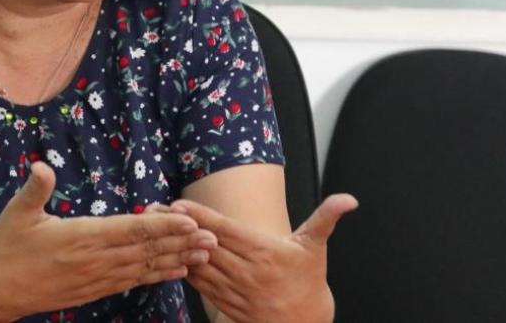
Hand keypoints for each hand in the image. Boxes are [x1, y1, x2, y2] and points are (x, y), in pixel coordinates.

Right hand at [0, 162, 218, 318]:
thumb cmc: (5, 248)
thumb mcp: (15, 214)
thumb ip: (34, 189)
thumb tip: (41, 165)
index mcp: (80, 237)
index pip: (129, 230)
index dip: (161, 226)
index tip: (187, 220)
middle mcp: (94, 259)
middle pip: (145, 250)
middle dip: (181, 243)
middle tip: (212, 237)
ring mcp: (96, 277)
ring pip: (144, 267)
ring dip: (176, 259)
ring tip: (205, 254)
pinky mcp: (94, 290)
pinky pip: (133, 281)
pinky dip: (157, 275)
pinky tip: (177, 271)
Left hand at [168, 194, 357, 322]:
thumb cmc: (308, 279)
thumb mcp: (316, 247)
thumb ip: (326, 218)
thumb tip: (349, 199)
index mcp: (266, 253)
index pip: (227, 230)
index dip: (202, 216)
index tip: (179, 203)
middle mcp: (248, 273)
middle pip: (207, 246)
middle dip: (180, 228)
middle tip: (156, 211)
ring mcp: (236, 291)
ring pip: (199, 267)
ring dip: (176, 248)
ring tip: (156, 230)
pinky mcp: (228, 305)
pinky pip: (200, 286)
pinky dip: (184, 270)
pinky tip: (170, 256)